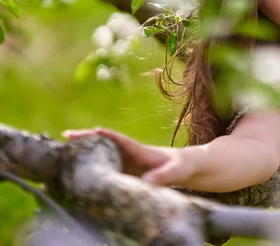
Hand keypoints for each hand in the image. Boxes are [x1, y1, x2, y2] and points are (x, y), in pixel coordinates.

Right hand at [63, 128, 193, 185]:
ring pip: (102, 153)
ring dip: (84, 151)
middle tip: (66, 135)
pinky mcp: (125, 172)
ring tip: (62, 150)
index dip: (108, 135)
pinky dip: (91, 166)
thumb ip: (165, 176)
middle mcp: (130, 153)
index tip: (94, 130)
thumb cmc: (181, 166)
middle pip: (105, 143)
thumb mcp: (176, 171)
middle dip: (87, 139)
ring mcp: (126, 161)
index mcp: (140, 150)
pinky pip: (106, 167)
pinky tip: (76, 169)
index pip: (122, 140)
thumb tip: (147, 182)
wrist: (184, 167)